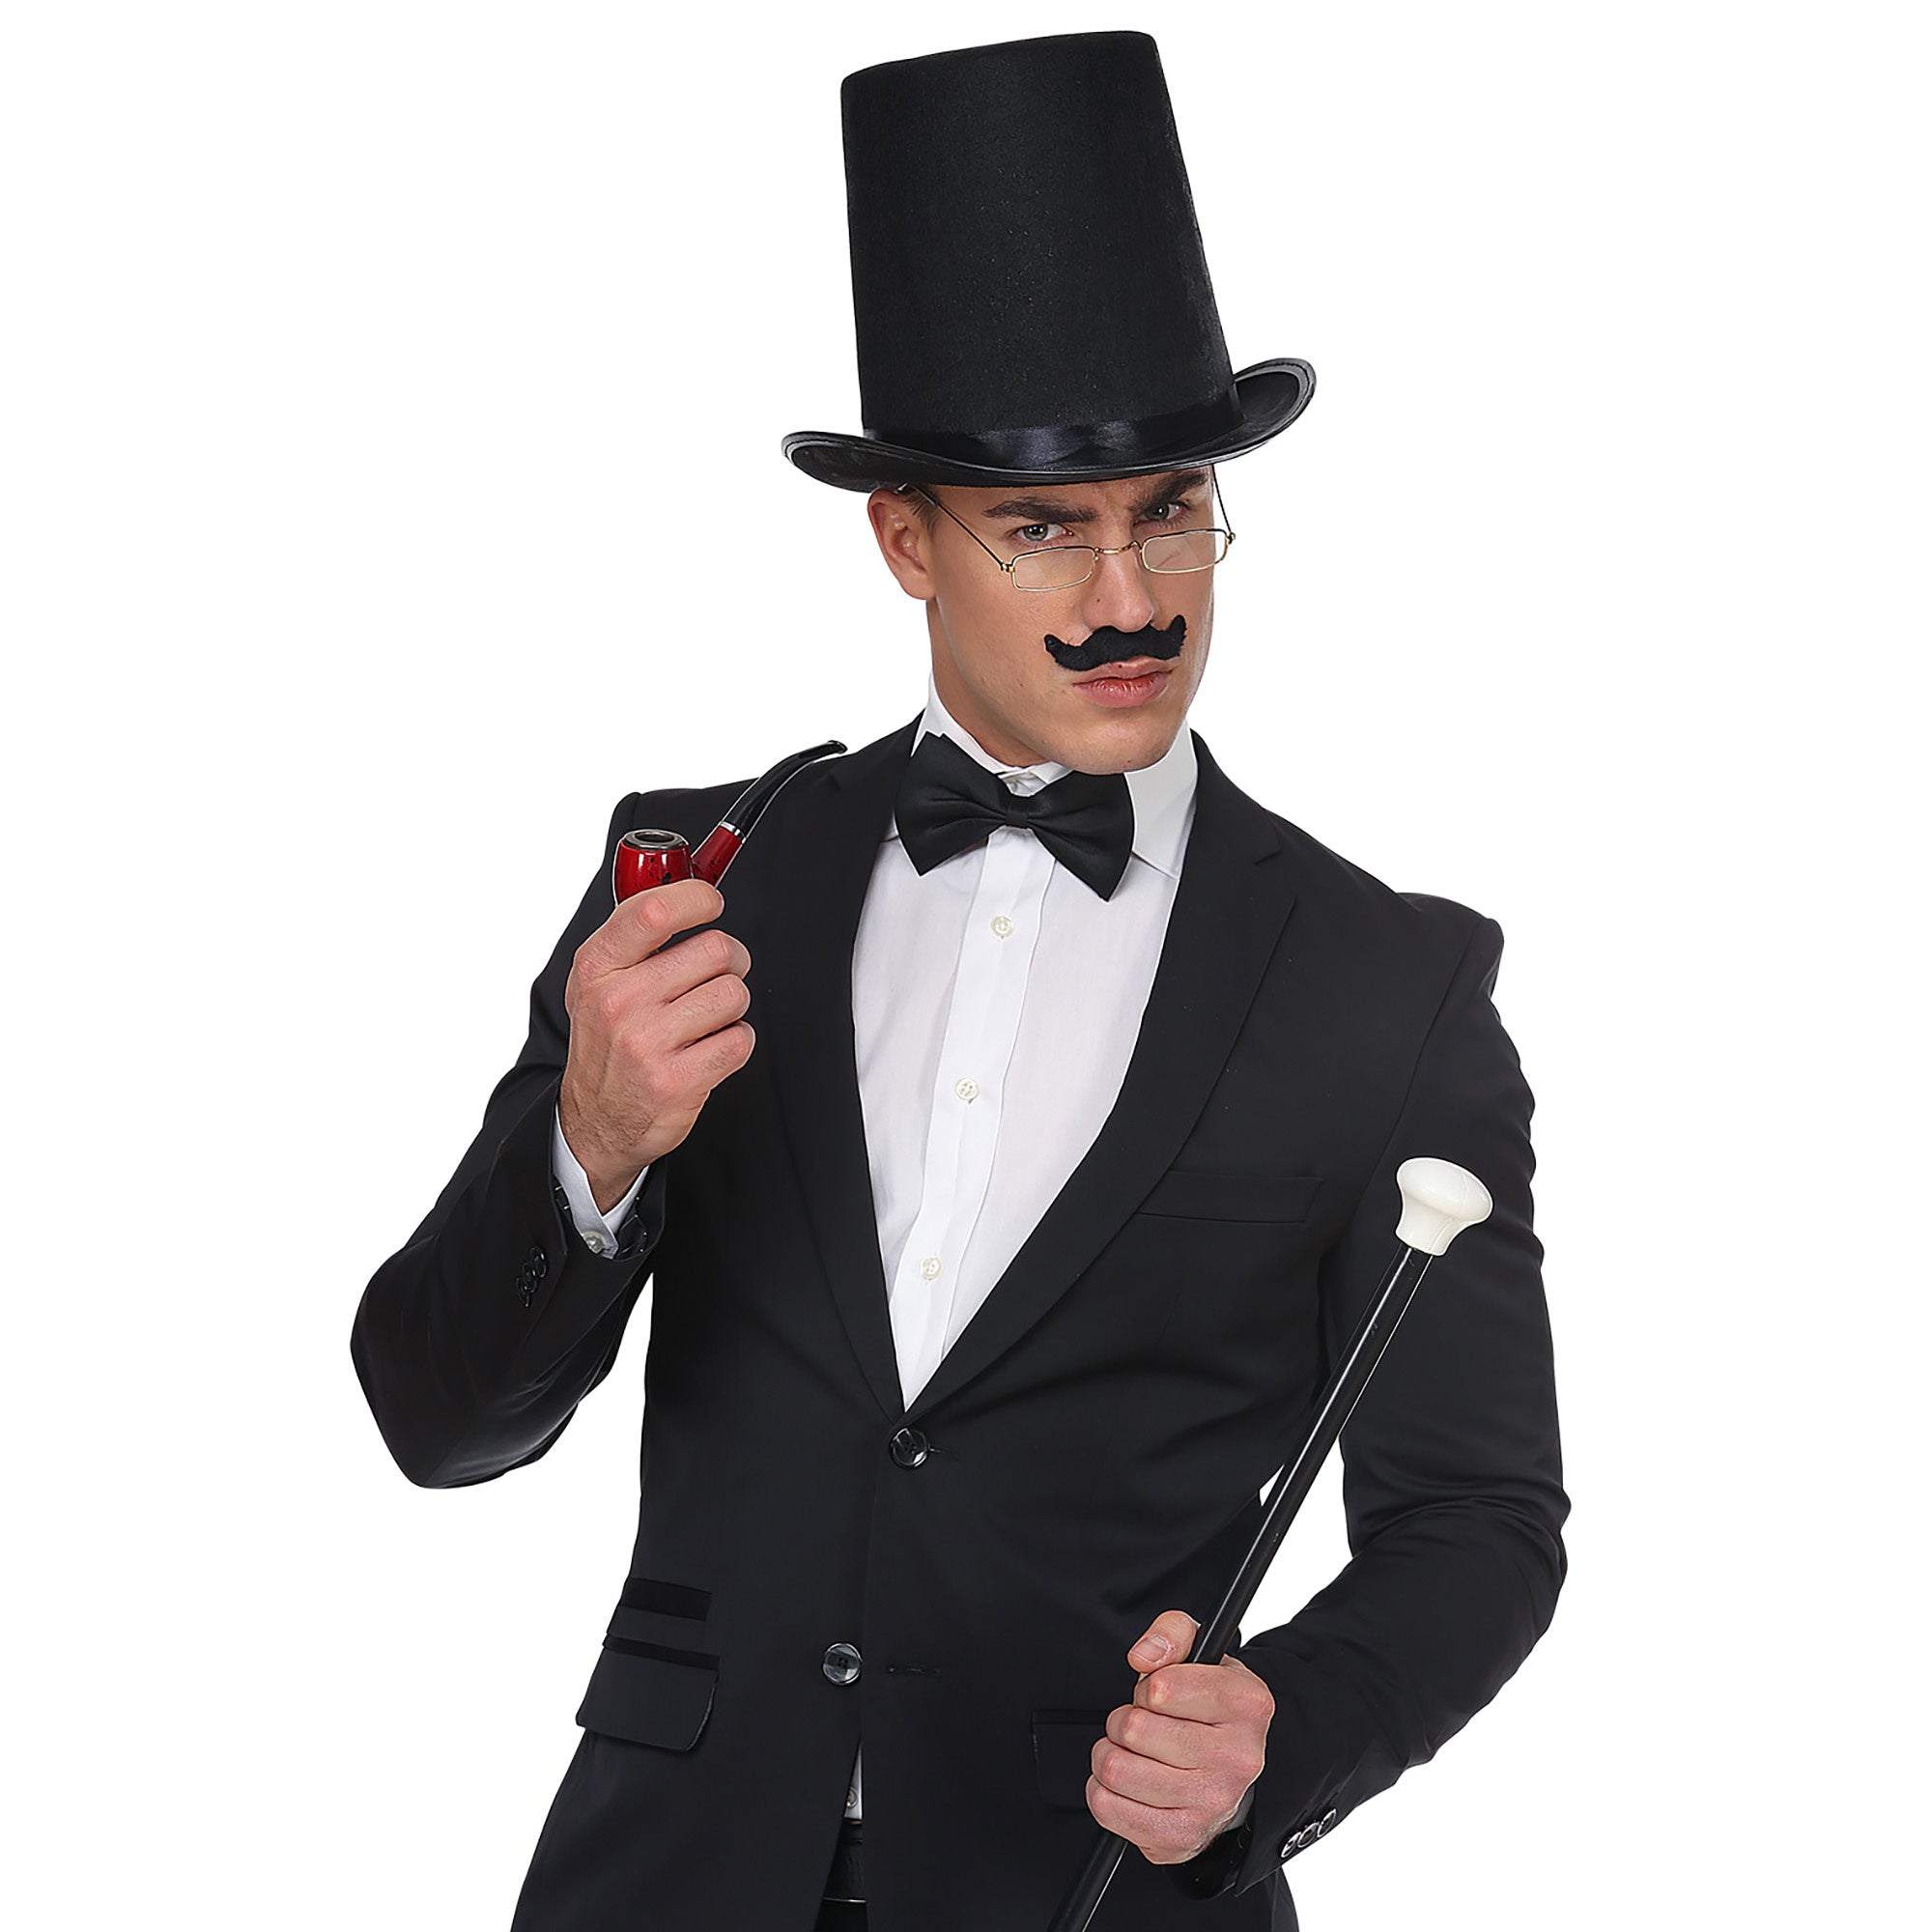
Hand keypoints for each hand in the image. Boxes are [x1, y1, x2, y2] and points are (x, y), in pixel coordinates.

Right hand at [558, 876, 754, 1208]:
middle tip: (717, 973)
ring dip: (731, 1005)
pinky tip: (707, 1049)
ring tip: (706, 1018)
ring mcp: (647, 1043)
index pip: (654, 910)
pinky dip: (734, 1042)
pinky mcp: (677, 1080)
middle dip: (730, 959)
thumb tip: (690, 878)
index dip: (697, 898)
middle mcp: (619, 1002)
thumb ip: (636, 931)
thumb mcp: (598, 979)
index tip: (712, 903)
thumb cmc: (607, 1040)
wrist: (595, 1120)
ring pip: (734, 993)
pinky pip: (740, 1039)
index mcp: (598, 967)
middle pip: (715, 949)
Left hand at [1087, 1610, 1271, 1865]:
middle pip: (1134, 1728)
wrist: (1225, 1774)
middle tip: (1140, 1724)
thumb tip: (1143, 1657)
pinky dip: (1102, 1790)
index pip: (1162, 1688)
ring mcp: (1212, 1803)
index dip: (1147, 1685)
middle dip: (1123, 1719)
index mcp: (1248, 1704)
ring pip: (1115, 1768)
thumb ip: (1172, 1632)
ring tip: (1131, 1751)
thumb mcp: (1199, 1652)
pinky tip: (1127, 1782)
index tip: (1158, 1693)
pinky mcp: (1181, 1837)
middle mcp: (1239, 1758)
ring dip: (1109, 1753)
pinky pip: (1107, 1807)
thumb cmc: (1205, 1706)